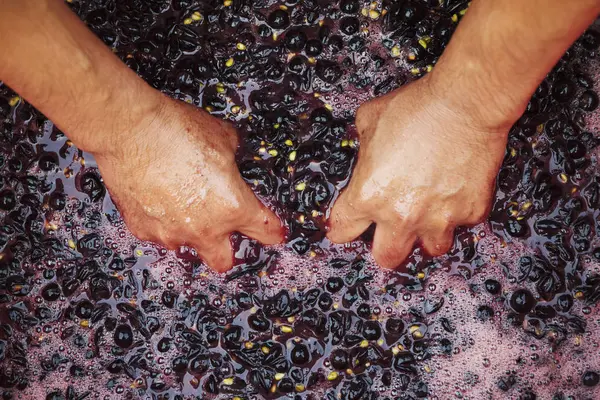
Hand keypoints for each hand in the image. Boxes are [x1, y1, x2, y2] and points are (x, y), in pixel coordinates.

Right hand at [94, 96, 283, 271]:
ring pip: (187, 249)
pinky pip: (158, 235)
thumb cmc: (177, 131)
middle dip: (227, 250)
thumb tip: (231, 155)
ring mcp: (172, 233)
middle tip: (224, 232)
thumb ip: (234, 155)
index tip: (274, 233)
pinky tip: (158, 199)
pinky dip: (162, 223)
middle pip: (224, 262)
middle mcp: (205, 228)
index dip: (273, 232)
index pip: (265, 232)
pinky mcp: (143, 229)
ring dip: (190, 235)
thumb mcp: (222, 137)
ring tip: (183, 207)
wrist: (131, 131)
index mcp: (234, 207)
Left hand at [327, 75, 509, 268]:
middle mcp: (400, 216)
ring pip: (430, 249)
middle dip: (384, 246)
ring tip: (428, 214)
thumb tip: (365, 156)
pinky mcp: (470, 213)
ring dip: (426, 235)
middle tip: (389, 231)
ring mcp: (438, 219)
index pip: (342, 230)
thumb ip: (361, 148)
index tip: (347, 224)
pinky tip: (454, 191)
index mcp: (368, 196)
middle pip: (386, 258)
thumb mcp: (369, 120)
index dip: (342, 226)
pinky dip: (456, 213)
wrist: (465, 103)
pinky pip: (460, 225)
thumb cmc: (416, 108)